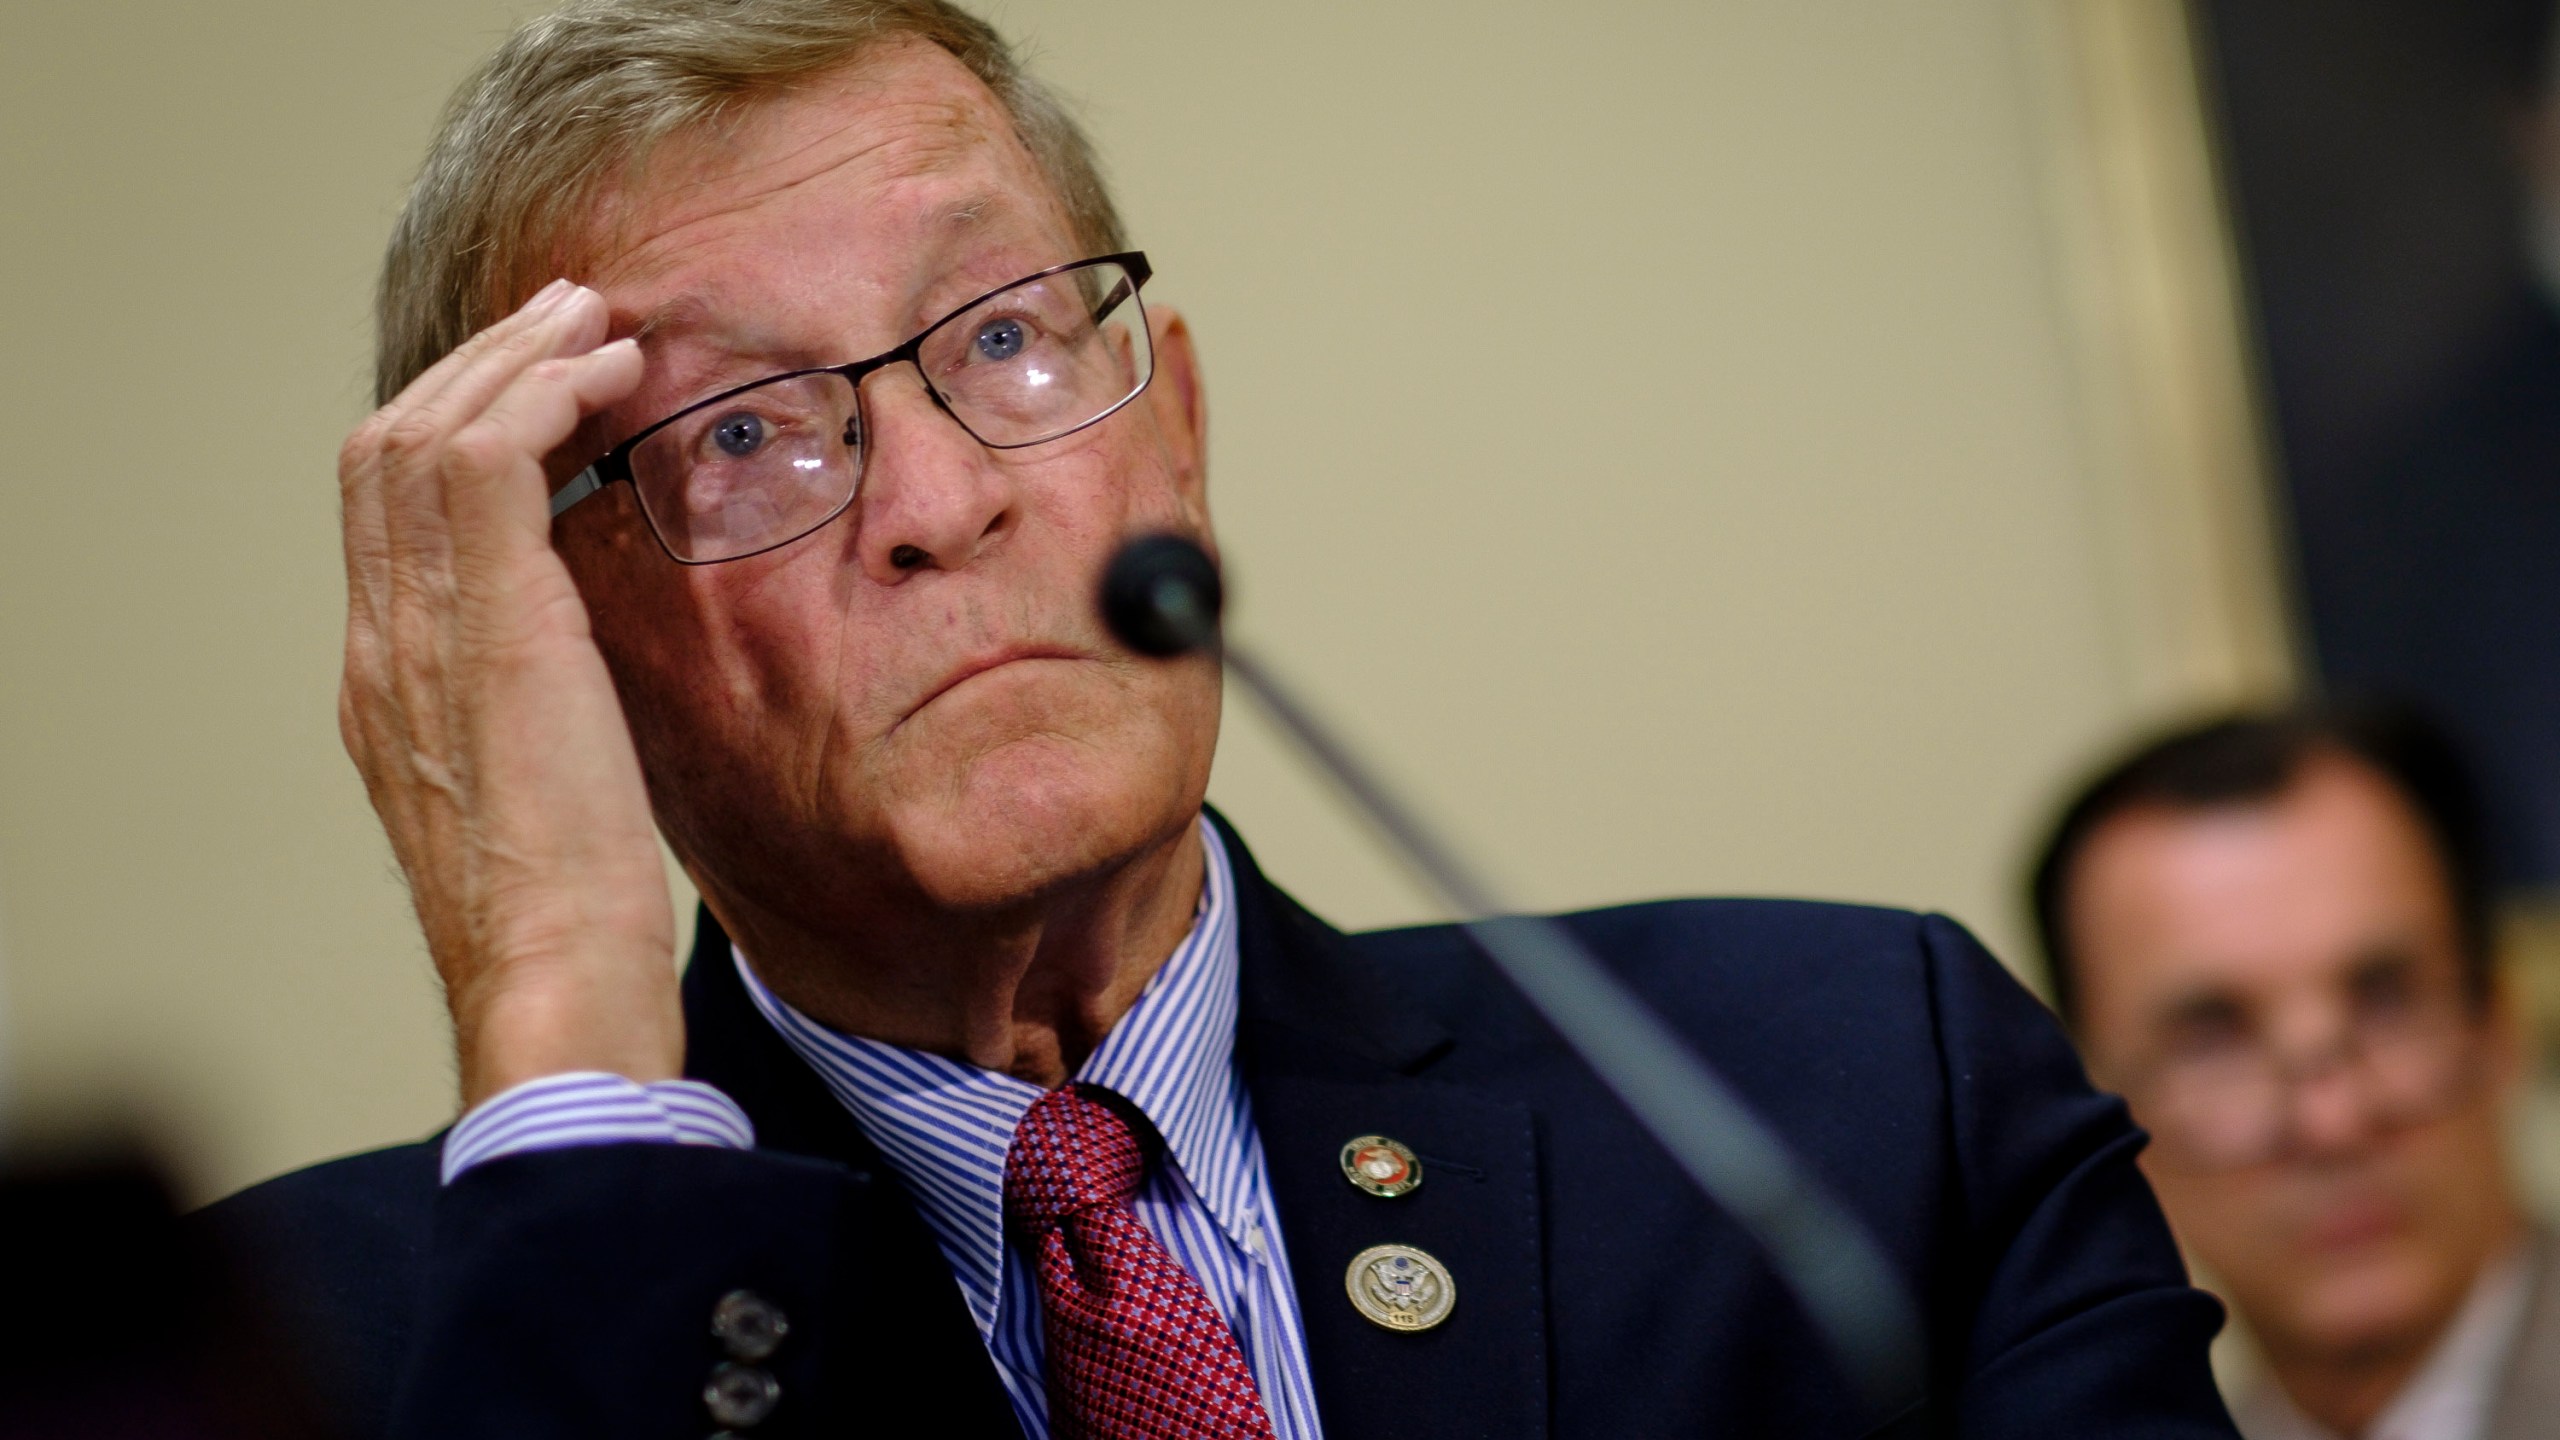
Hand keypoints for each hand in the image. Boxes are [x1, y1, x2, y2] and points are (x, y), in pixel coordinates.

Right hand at [338, 281, 679, 1107]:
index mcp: (390, 680)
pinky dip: (543, 399)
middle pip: (388, 448)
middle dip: (480, 366)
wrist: (556, 981)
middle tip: (569, 317)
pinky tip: (611, 379)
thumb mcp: (548, 785)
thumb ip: (546, 702)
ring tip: (596, 323)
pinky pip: (481, 462)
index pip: (390, 507)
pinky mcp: (488, 628)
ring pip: (424, 432)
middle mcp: (382, 643)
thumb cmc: (576, 911)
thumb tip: (605, 655)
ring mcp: (419, 634)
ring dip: (515, 362)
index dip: (461, 423)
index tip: (548, 384)